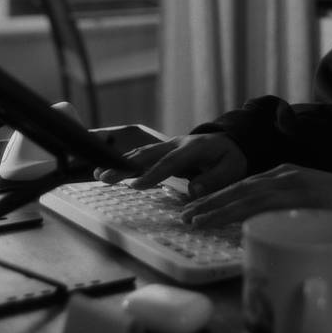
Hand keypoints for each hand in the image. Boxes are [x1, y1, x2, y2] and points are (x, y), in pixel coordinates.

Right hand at [94, 133, 246, 196]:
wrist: (231, 141)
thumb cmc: (232, 158)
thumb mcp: (232, 169)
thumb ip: (214, 179)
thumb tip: (193, 191)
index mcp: (194, 148)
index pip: (170, 162)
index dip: (153, 173)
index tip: (136, 185)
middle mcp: (177, 143)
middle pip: (148, 154)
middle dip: (125, 166)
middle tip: (105, 177)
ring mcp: (168, 145)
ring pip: (141, 153)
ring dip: (120, 163)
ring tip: (99, 174)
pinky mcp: (163, 151)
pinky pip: (142, 156)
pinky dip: (125, 162)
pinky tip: (108, 170)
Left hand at [181, 164, 331, 227]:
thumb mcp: (306, 200)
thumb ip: (282, 207)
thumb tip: (255, 228)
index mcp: (283, 174)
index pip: (243, 185)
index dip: (218, 197)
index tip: (196, 209)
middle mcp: (284, 175)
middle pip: (239, 188)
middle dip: (210, 203)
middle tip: (186, 217)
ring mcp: (294, 185)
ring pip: (248, 196)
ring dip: (220, 210)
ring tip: (197, 221)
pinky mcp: (304, 197)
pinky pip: (270, 206)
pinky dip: (248, 215)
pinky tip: (231, 225)